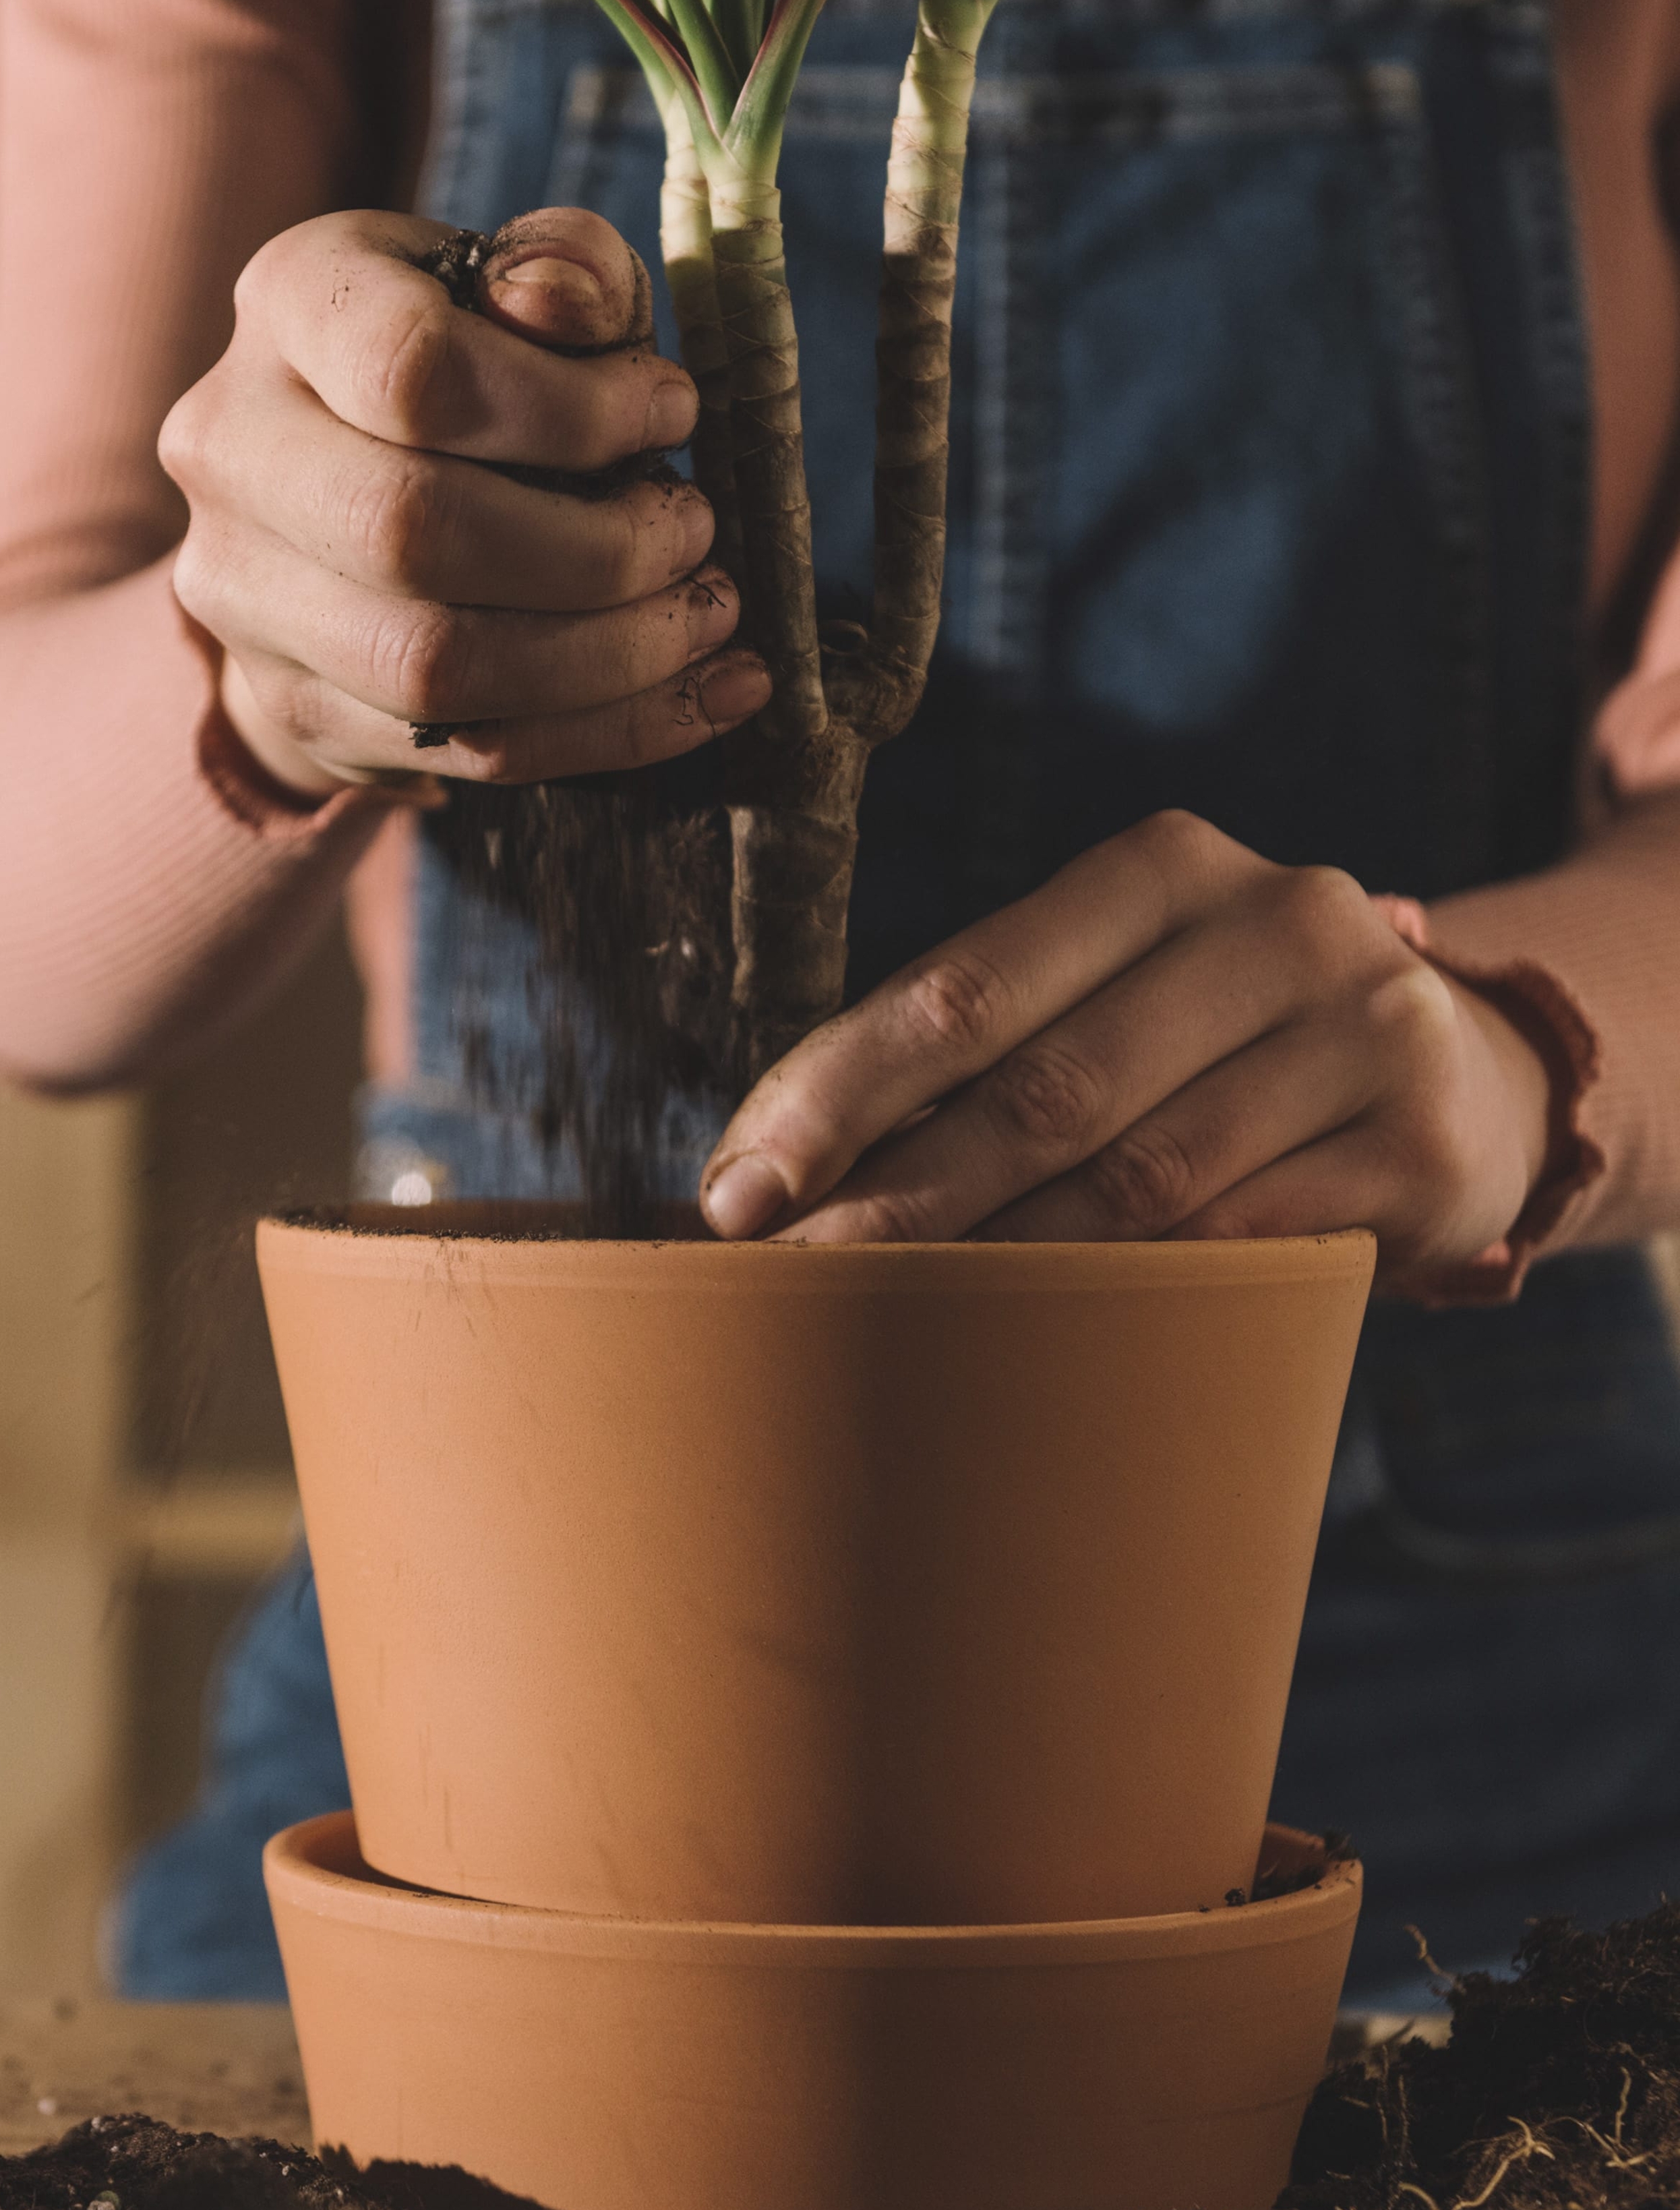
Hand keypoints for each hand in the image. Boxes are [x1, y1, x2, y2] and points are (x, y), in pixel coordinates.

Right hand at [159, 205, 770, 799]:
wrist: (330, 503)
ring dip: (609, 657)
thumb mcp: (521, 282)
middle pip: (413, 531)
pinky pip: (466, 749)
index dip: (571, 408)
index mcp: (290, 303)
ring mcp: (244, 591)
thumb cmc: (465, 365)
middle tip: (694, 534)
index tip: (671, 412)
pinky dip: (608, 731)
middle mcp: (232, 445)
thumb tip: (573, 307)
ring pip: (433, 667)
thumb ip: (567, 269)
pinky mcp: (296, 705)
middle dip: (597, 550)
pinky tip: (702, 698)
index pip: (412, 368)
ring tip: (705, 618)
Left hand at [698, 811, 1556, 1294]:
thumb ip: (985, 1050)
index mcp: (1164, 867)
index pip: (962, 989)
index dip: (836, 1095)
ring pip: (1140, 1177)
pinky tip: (1049, 1343)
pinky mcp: (1420, 1144)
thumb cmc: (1225, 1048)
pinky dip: (1136, 1299)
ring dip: (1001, 1266)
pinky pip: (1243, 1242)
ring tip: (891, 1330)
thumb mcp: (1124, 999)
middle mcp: (1277, 919)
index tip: (738, 1194)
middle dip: (898, 1200)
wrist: (1471, 1080)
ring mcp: (1366, 1026)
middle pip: (1044, 1088)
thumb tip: (767, 1170)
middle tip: (793, 1288)